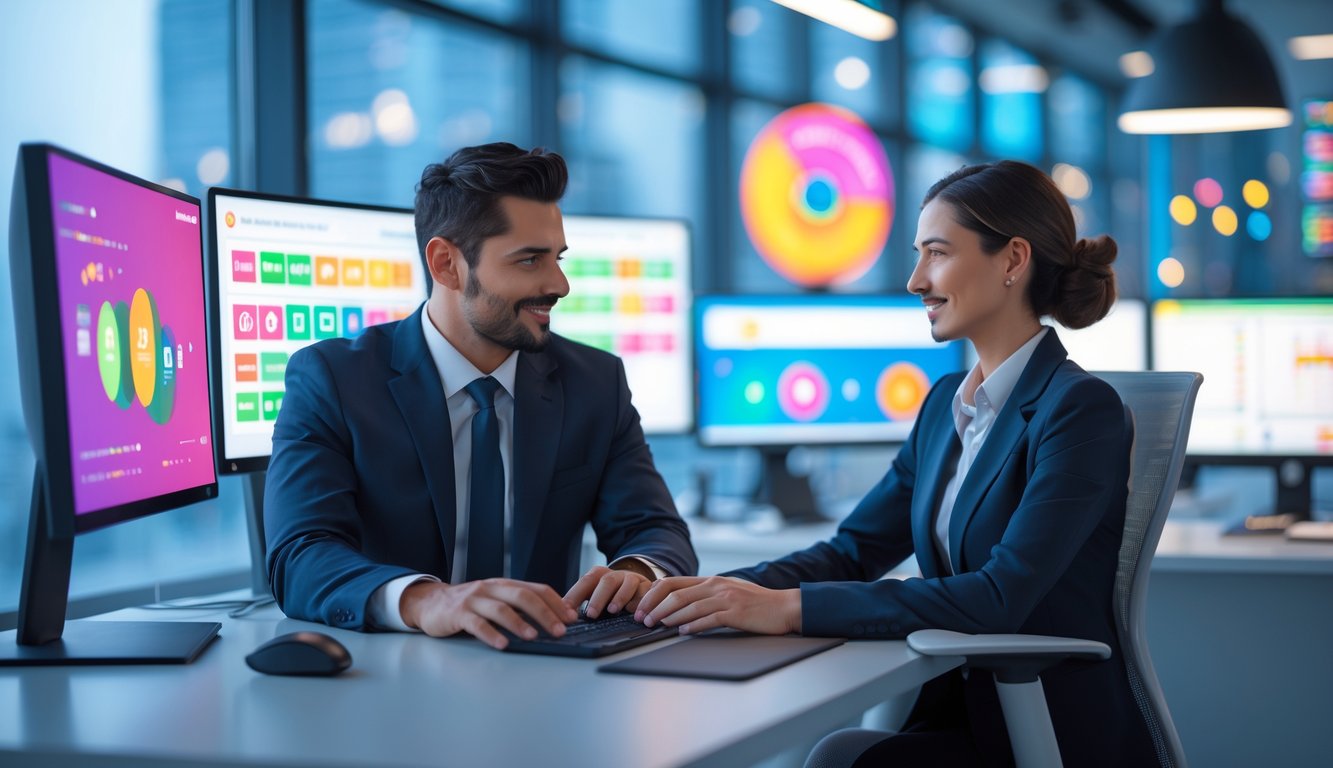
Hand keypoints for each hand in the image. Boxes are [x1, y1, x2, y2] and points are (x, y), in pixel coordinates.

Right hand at [400, 579, 577, 649]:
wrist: (430, 603)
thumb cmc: (469, 605)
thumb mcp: (495, 599)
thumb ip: (518, 605)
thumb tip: (552, 619)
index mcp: (504, 585)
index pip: (536, 589)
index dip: (555, 602)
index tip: (571, 617)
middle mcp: (491, 589)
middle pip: (522, 596)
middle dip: (544, 613)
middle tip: (559, 630)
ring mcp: (474, 600)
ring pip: (501, 609)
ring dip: (519, 623)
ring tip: (534, 636)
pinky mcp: (457, 614)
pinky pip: (476, 624)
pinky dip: (491, 634)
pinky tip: (502, 645)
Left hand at [563, 565, 651, 618]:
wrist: (636, 583)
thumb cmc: (611, 593)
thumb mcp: (595, 593)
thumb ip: (580, 601)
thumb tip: (563, 615)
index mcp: (600, 575)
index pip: (586, 581)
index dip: (576, 594)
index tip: (567, 609)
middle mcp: (616, 575)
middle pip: (606, 582)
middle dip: (598, 598)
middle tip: (590, 614)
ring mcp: (632, 579)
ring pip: (627, 584)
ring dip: (620, 597)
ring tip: (612, 610)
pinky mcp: (647, 587)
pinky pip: (644, 592)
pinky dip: (640, 602)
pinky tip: (635, 612)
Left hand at [635, 576, 801, 635]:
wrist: (785, 607)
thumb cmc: (757, 603)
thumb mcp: (729, 592)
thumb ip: (707, 595)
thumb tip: (681, 606)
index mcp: (711, 580)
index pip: (673, 582)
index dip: (653, 595)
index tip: (642, 607)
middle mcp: (716, 585)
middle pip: (676, 593)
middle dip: (655, 607)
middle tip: (643, 620)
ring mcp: (726, 598)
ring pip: (689, 605)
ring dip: (668, 617)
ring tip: (656, 626)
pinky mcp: (736, 613)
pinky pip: (709, 618)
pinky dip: (692, 625)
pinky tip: (682, 631)